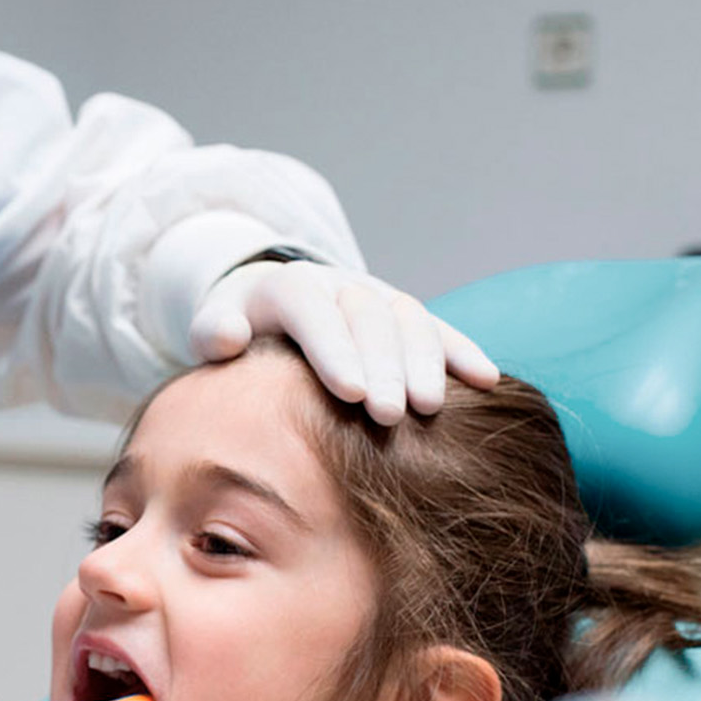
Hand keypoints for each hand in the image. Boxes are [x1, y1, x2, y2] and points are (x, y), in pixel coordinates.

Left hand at [190, 259, 498, 423]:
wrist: (264, 301)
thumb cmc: (236, 329)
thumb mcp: (213, 326)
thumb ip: (214, 332)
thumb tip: (229, 336)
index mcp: (289, 287)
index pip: (314, 314)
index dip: (335, 351)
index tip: (352, 394)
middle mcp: (339, 285)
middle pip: (367, 319)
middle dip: (383, 367)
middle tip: (391, 416)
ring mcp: (376, 295)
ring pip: (408, 319)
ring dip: (424, 361)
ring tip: (431, 408)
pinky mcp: (402, 314)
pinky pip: (437, 328)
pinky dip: (463, 350)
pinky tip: (487, 380)